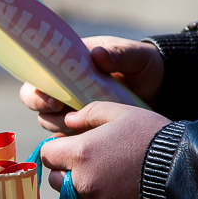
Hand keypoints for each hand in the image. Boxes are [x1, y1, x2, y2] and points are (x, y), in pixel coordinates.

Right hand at [19, 36, 163, 134]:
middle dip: (45, 112)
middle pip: (36, 102)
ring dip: (60, 128)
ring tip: (84, 129)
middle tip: (65, 116)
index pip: (39, 76)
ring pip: (49, 122)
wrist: (162, 90)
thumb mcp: (136, 57)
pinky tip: (88, 144)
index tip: (54, 101)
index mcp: (69, 64)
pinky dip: (72, 143)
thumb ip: (119, 55)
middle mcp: (65, 87)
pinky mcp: (83, 129)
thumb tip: (98, 54)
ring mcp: (72, 109)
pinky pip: (66, 139)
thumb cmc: (144, 66)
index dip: (38, 91)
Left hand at [39, 102, 169, 198]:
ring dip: (83, 187)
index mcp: (80, 154)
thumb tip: (68, 121)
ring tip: (111, 174)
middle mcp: (82, 183)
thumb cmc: (152, 137)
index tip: (73, 145)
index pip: (47, 154)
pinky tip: (123, 189)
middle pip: (56, 178)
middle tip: (93, 160)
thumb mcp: (122, 113)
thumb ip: (90, 114)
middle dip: (68, 169)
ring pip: (74, 196)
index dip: (58, 148)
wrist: (185, 173)